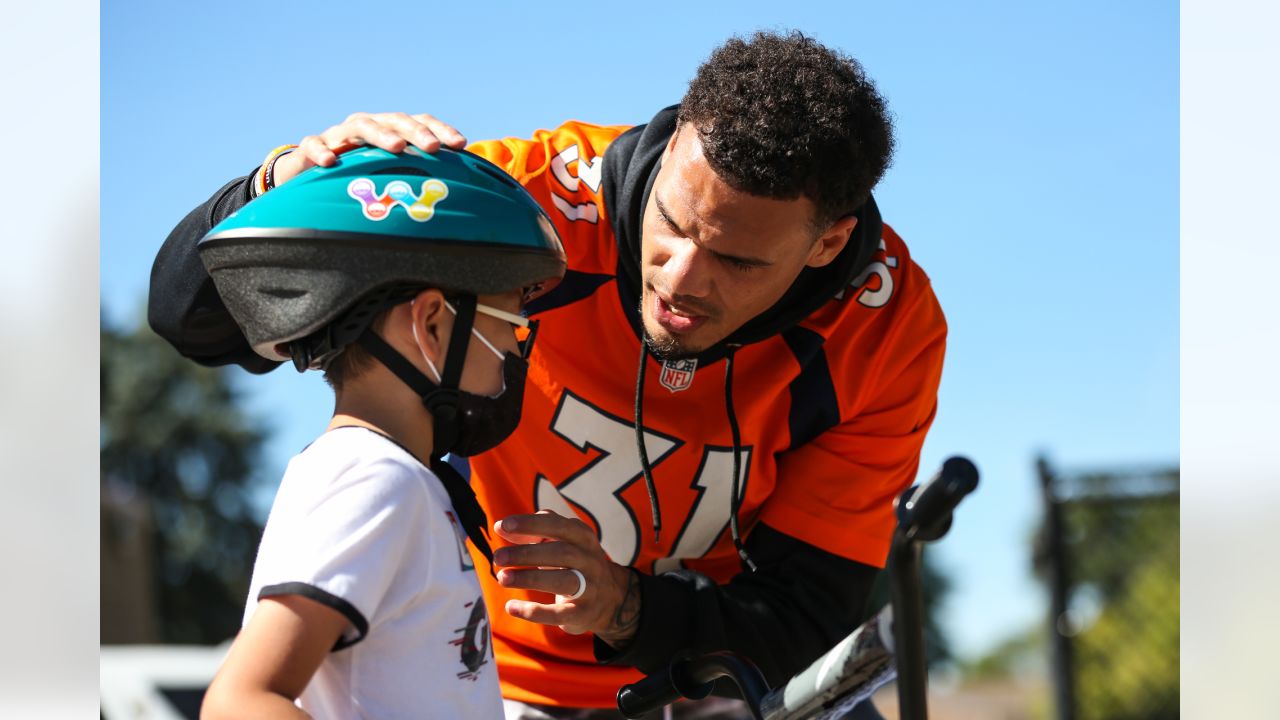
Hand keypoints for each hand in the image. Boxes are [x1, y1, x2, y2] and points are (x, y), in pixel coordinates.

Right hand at [272, 112, 467, 185]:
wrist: (306, 177)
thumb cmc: (354, 179)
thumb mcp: (386, 179)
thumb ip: (415, 182)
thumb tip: (455, 201)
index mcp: (389, 132)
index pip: (419, 123)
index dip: (441, 130)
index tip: (461, 144)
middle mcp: (367, 128)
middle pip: (395, 121)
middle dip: (417, 132)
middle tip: (434, 147)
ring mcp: (338, 136)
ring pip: (360, 126)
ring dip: (380, 134)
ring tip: (396, 147)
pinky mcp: (310, 148)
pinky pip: (313, 144)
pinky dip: (321, 151)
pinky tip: (330, 162)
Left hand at [493, 510, 641, 646]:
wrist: (609, 598)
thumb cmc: (574, 563)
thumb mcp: (561, 542)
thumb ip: (533, 532)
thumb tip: (501, 527)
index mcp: (583, 538)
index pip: (558, 526)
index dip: (531, 524)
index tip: (504, 525)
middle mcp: (590, 560)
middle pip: (561, 552)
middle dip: (526, 553)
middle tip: (498, 557)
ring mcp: (590, 588)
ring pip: (562, 581)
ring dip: (529, 578)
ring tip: (502, 578)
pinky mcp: (583, 613)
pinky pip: (558, 614)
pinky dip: (534, 611)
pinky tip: (511, 607)